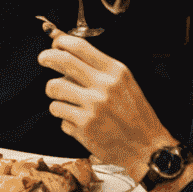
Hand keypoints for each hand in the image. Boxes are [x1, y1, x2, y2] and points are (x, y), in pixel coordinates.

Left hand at [38, 33, 175, 177]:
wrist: (148, 149)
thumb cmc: (136, 115)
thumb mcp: (124, 83)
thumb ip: (97, 66)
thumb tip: (64, 45)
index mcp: (115, 72)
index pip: (78, 46)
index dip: (60, 42)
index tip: (55, 45)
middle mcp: (104, 87)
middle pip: (61, 61)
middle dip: (46, 58)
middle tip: (44, 60)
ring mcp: (93, 107)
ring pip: (53, 88)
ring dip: (54, 92)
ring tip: (64, 98)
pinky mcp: (84, 126)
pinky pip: (58, 113)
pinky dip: (63, 116)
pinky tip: (76, 120)